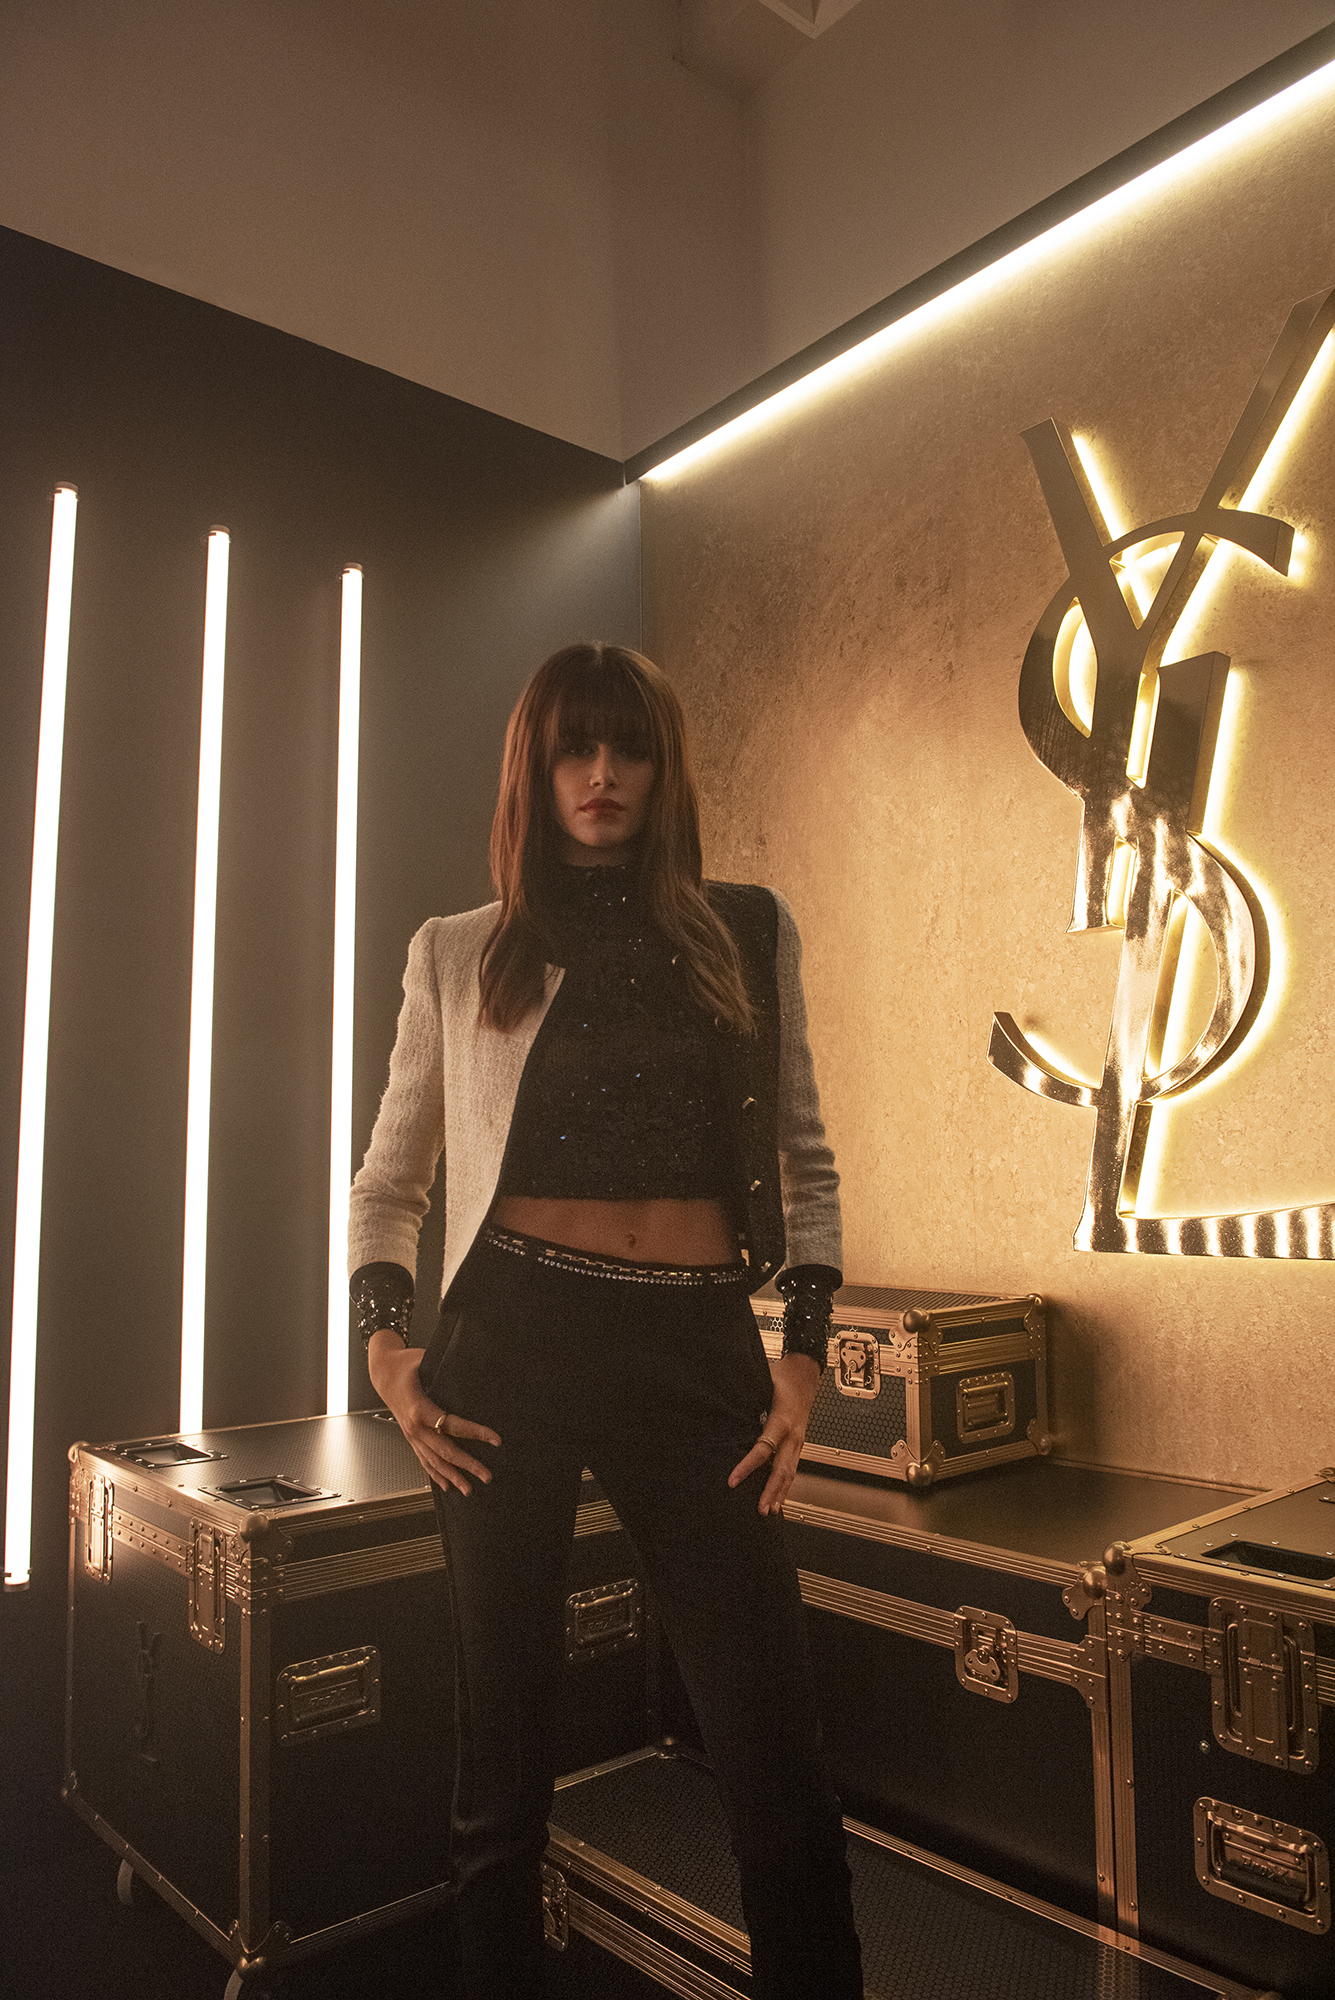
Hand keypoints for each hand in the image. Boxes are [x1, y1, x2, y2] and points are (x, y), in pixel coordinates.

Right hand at [367, 1330, 500, 1495]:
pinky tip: (446, 1485)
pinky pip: (423, 1460)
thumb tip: (473, 1362)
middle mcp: (416, 1427)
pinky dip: (435, 1475)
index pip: (453, 1425)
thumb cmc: (404, 1365)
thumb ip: (446, 1365)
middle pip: (445, 1451)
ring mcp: (412, 1435)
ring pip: (434, 1462)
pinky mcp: (411, 1438)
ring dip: (452, 1477)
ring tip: (469, 1489)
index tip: (495, 1439)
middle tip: (487, 1475)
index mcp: (420, 1408)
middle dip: (468, 1465)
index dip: (476, 1432)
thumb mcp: (424, 1359)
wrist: (382, 1373)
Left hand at [727, 1352, 820, 1514]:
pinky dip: (786, 1486)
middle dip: (771, 1490)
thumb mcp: (764, 1382)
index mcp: (783, 1420)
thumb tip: (720, 1405)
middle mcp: (793, 1434)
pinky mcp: (798, 1445)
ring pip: (790, 1472)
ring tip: (770, 1511)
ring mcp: (798, 1441)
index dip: (747, 1466)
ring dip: (780, 1493)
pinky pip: (792, 1468)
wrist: (806, 1374)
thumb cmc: (783, 1377)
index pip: (763, 1448)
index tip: (733, 1479)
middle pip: (782, 1468)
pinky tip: (779, 1499)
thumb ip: (746, 1397)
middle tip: (760, 1509)